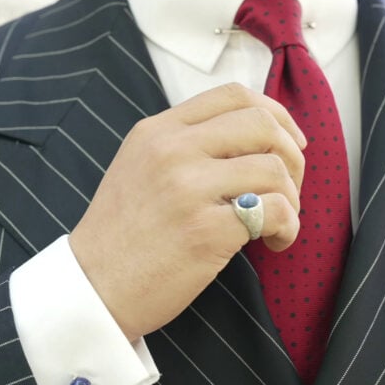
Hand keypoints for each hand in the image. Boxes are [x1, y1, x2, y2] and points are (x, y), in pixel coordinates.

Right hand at [70, 83, 306, 341]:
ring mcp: (188, 189)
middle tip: (289, 187)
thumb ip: (185, 144)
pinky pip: (275, 211)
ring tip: (277, 223)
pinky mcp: (206, 231)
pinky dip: (288, 227)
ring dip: (292, 198)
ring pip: (274, 168)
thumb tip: (255, 135)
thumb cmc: (123, 235)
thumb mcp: (140, 167)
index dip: (275, 113)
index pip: (233, 95)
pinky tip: (274, 242)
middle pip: (262, 123)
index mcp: (157, 131)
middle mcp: (172, 151)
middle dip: (292, 154)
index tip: (289, 141)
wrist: (92, 289)